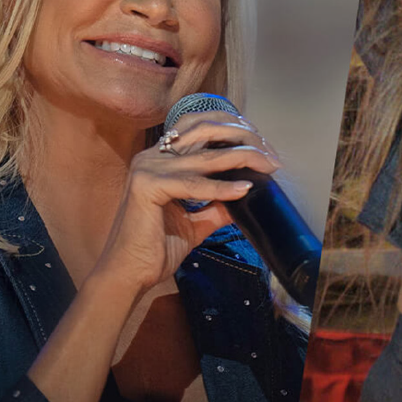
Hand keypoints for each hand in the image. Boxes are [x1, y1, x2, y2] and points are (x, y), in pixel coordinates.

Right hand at [94, 111, 280, 292]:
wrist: (128, 274)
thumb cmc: (156, 249)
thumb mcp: (196, 223)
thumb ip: (217, 206)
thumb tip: (248, 194)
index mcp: (160, 159)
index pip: (201, 127)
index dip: (234, 130)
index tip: (264, 146)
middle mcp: (152, 156)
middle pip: (206, 132)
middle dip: (245, 140)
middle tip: (272, 156)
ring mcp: (147, 168)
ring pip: (206, 157)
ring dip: (243, 159)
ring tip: (268, 166)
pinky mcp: (147, 186)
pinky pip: (193, 184)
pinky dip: (221, 187)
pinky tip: (244, 189)